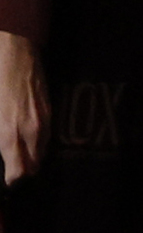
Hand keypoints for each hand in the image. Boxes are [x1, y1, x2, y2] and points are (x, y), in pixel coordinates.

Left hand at [0, 30, 45, 187]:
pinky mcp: (49, 110)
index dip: (13, 180)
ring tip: (18, 156)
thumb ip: (0, 135)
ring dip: (31, 157)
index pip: (19, 171)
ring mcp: (43, 120)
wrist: (15, 51)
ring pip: (41, 152)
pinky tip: (25, 136)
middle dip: (23, 172)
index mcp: (9, 133)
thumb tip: (2, 148)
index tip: (7, 182)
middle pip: (34, 166)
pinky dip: (36, 142)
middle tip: (12, 171)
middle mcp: (31, 130)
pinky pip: (45, 136)